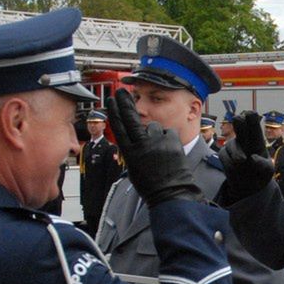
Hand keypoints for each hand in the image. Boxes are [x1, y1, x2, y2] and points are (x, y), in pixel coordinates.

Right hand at [105, 89, 200, 205]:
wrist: (171, 193)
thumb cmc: (151, 184)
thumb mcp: (134, 167)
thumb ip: (132, 149)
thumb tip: (132, 135)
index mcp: (129, 152)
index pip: (119, 127)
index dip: (114, 112)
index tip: (111, 99)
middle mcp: (141, 144)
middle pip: (130, 118)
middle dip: (125, 102)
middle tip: (121, 90)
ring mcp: (157, 141)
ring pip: (154, 127)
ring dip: (156, 134)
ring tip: (160, 151)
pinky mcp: (172, 140)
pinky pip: (169, 132)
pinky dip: (169, 139)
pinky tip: (170, 152)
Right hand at [218, 111, 274, 198]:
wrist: (248, 186)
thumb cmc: (261, 174)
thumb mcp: (267, 170)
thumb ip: (263, 165)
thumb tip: (252, 158)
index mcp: (257, 139)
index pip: (254, 124)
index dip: (251, 118)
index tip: (250, 114)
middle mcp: (244, 138)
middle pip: (240, 125)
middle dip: (239, 122)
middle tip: (239, 118)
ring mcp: (233, 145)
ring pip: (232, 145)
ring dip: (237, 154)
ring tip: (243, 161)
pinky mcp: (224, 153)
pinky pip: (225, 156)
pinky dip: (230, 164)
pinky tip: (236, 169)